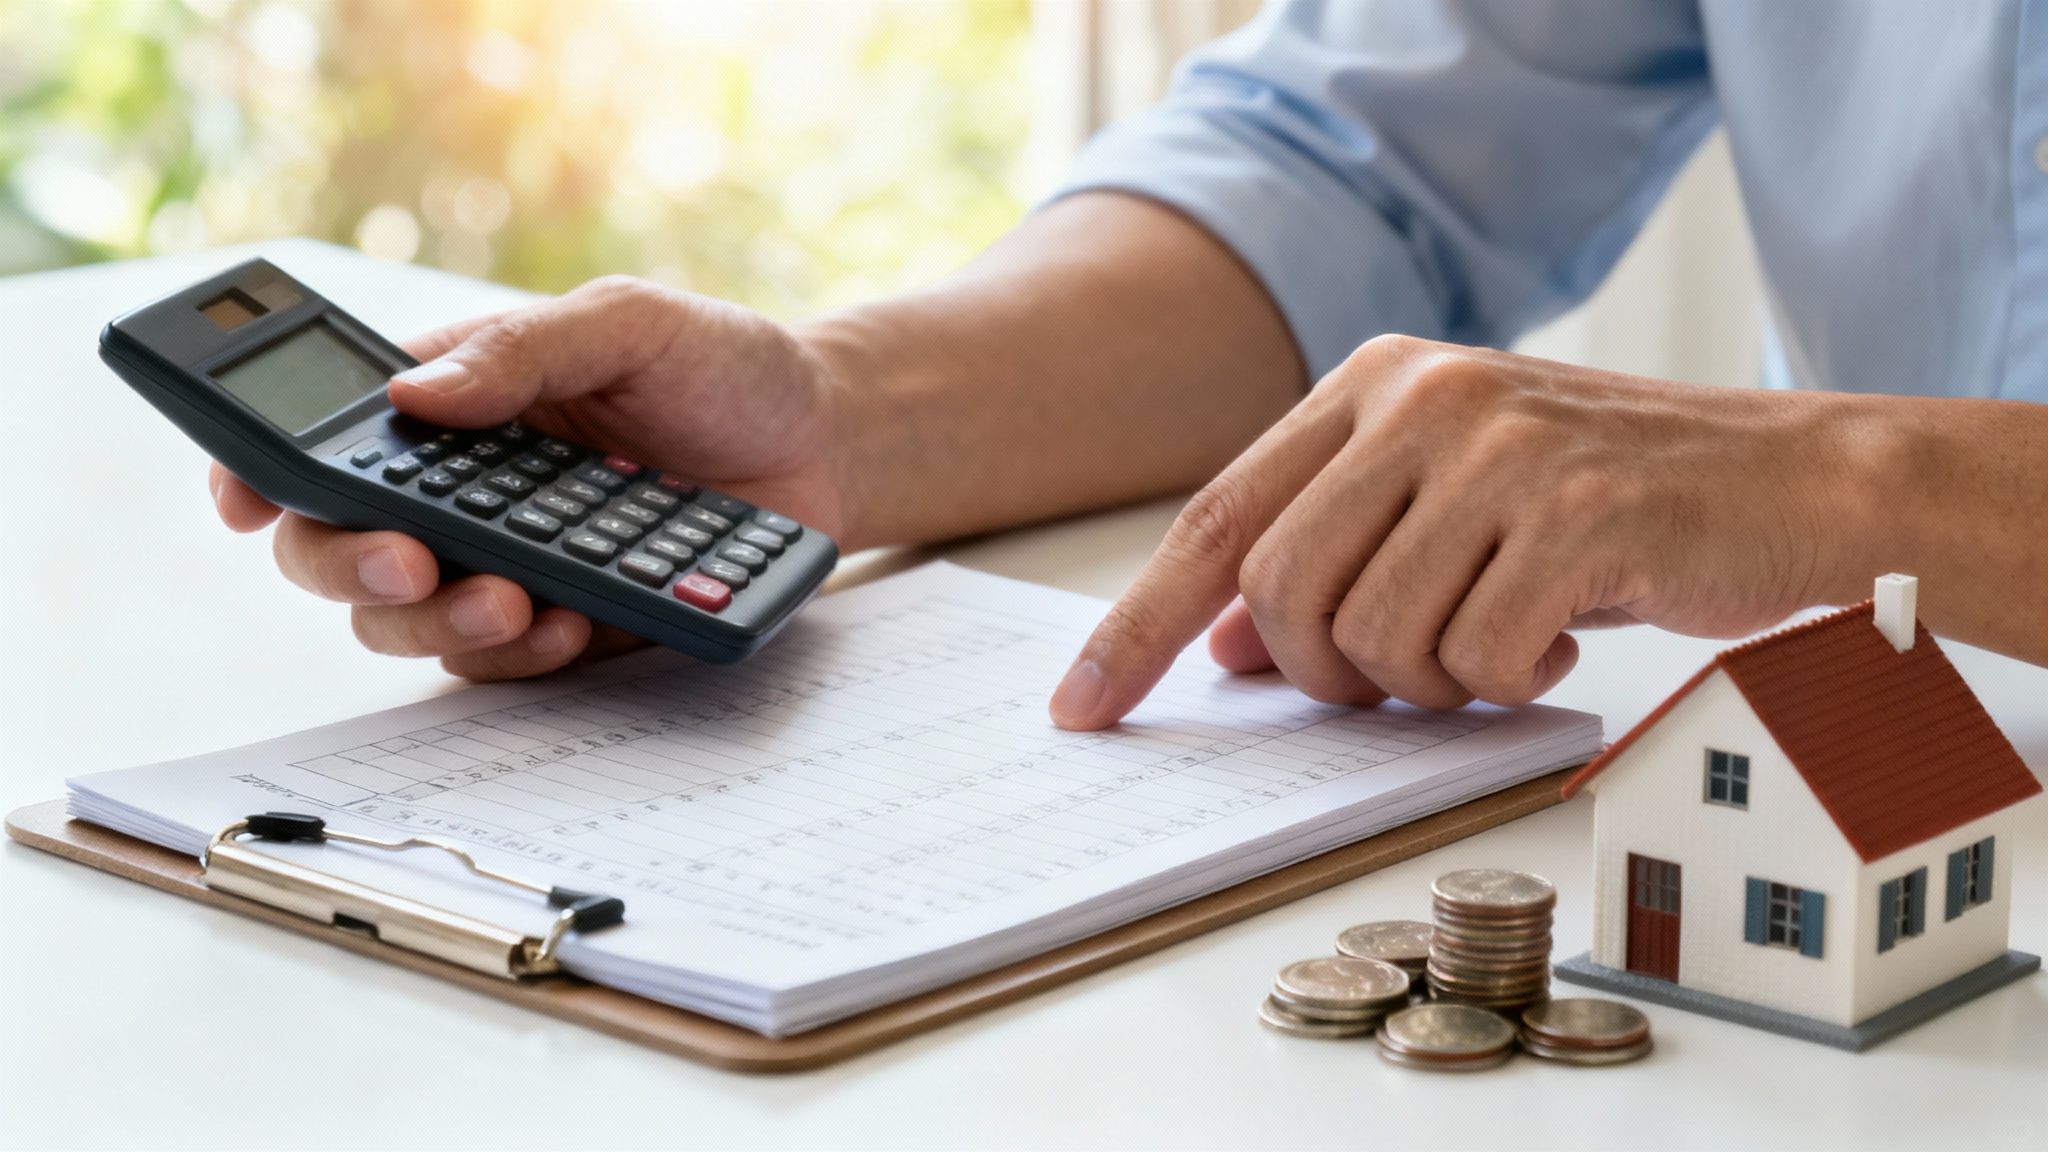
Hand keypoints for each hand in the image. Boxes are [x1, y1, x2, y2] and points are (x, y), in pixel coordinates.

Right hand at [212, 276, 854, 678]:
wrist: (829, 443)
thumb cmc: (723, 366)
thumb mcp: (629, 323)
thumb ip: (523, 350)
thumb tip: (411, 397)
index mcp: (452, 408)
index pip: (326, 443)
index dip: (262, 472)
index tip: (245, 499)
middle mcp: (462, 494)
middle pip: (339, 549)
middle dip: (350, 564)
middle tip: (413, 559)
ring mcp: (509, 565)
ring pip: (408, 620)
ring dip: (440, 619)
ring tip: (513, 599)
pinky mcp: (570, 624)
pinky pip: (506, 662)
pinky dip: (522, 653)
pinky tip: (569, 621)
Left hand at [1048, 335, 1865, 727]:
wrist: (1790, 479)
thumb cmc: (1605, 505)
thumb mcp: (1449, 506)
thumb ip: (1334, 556)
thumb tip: (1226, 650)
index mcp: (1373, 382)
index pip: (1218, 519)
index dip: (1138, 624)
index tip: (1082, 704)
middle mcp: (1421, 396)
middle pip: (1280, 594)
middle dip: (1327, 674)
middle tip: (1406, 676)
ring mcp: (1498, 448)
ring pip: (1373, 638)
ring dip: (1431, 680)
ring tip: (1504, 637)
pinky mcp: (1575, 511)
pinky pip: (1476, 659)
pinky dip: (1512, 679)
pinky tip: (1568, 632)